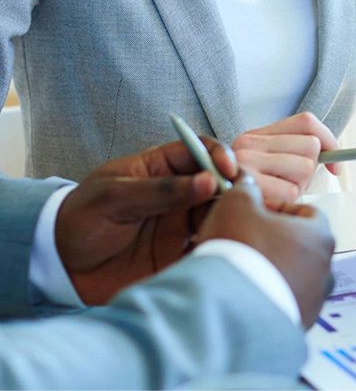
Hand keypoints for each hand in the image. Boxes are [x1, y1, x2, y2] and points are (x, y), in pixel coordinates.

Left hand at [56, 137, 237, 304]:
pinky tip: (217, 252)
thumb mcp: (114, 198)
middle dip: (232, 189)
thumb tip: (209, 181)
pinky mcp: (178, 253)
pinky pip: (207, 247)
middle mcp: (177, 194)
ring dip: (229, 219)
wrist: (57, 267)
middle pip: (219, 182)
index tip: (228, 169)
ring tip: (226, 230)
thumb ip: (160, 190)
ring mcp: (180, 223)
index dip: (218, 155)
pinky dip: (219, 248)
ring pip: (219, 214)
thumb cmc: (80, 220)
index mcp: (160, 168)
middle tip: (237, 202)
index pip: (199, 151)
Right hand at [196, 175, 334, 328]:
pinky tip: (247, 295)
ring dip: (275, 272)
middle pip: (302, 246)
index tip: (260, 214)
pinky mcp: (300, 324)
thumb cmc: (240, 253)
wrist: (229, 310)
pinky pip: (288, 304)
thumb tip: (247, 182)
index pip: (308, 213)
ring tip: (245, 272)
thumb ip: (245, 189)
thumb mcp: (236, 206)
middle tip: (249, 242)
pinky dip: (272, 298)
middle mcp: (325, 268)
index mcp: (319, 236)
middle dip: (277, 242)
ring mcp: (315, 299)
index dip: (282, 210)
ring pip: (297, 277)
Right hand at [232, 111, 338, 205]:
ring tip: (279, 195)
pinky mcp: (248, 186)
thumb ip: (297, 153)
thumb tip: (335, 159)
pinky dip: (288, 202)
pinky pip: (292, 191)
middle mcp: (247, 144)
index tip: (334, 166)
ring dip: (299, 186)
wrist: (221, 226)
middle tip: (289, 185)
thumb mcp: (271, 168)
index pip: (306, 122)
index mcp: (254, 136)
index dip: (328, 140)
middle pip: (311, 145)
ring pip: (306, 167)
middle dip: (309, 170)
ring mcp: (245, 163)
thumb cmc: (255, 197)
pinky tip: (273, 205)